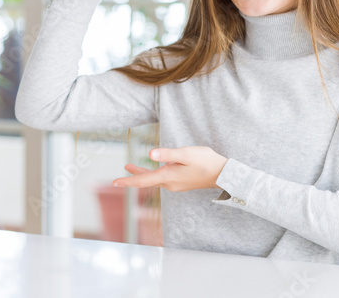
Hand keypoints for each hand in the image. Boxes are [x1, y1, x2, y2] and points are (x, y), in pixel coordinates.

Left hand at [112, 146, 228, 191]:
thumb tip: (149, 154)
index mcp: (168, 176)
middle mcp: (170, 183)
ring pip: (155, 179)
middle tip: (123, 168)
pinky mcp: (182, 182)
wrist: (224, 175)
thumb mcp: (185, 154)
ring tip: (132, 167)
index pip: (143, 180)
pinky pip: (163, 179)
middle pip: (147, 180)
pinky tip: (157, 168)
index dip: (128, 181)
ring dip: (143, 174)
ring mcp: (176, 184)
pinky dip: (154, 174)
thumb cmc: (206, 162)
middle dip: (134, 175)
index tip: (114, 182)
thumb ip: (167, 154)